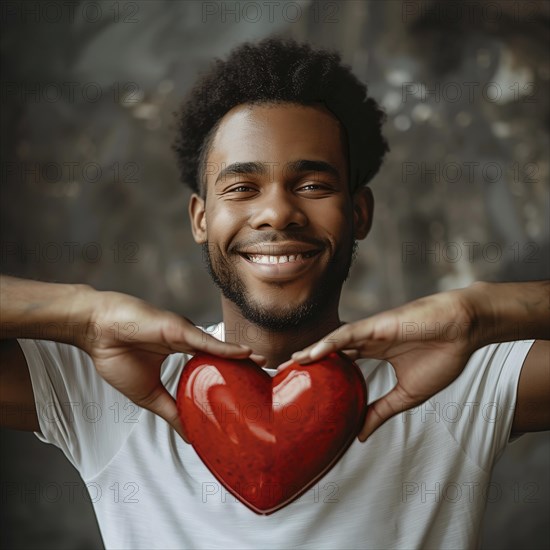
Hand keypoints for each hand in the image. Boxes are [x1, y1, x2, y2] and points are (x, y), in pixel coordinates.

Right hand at [81, 291, 263, 441]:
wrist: (95, 333)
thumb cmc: (117, 357)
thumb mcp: (148, 396)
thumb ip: (171, 411)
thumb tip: (191, 436)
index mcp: (183, 355)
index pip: (213, 368)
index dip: (232, 378)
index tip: (250, 392)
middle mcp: (190, 343)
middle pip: (223, 356)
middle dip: (246, 367)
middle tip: (266, 381)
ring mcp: (186, 334)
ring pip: (221, 347)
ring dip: (244, 356)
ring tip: (266, 366)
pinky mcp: (179, 329)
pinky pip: (206, 341)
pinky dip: (227, 349)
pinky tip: (246, 354)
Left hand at [288, 289, 479, 440]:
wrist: (464, 331)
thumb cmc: (441, 357)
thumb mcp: (407, 395)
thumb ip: (382, 411)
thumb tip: (360, 435)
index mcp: (374, 355)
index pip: (340, 366)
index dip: (321, 376)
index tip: (301, 390)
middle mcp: (367, 342)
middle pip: (330, 353)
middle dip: (306, 364)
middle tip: (282, 378)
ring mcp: (370, 333)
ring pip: (333, 343)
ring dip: (310, 353)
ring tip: (287, 365)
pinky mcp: (376, 325)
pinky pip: (348, 334)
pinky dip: (329, 343)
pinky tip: (312, 353)